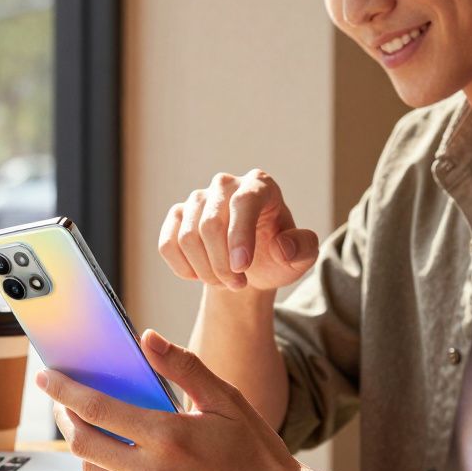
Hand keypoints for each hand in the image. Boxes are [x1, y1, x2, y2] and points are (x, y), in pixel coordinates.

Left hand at [37, 329, 324, 470]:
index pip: (97, 409)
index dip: (65, 390)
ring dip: (90, 447)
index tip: (46, 376)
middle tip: (66, 403)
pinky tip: (137, 460)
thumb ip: (184, 368)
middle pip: (83, 444)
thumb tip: (147, 339)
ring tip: (101, 428)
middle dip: (67, 419)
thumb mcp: (227, 401)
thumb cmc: (258, 452)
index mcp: (168, 437)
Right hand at [158, 169, 319, 291]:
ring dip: (205, 271)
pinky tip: (201, 274)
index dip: (240, 236)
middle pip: (210, 224)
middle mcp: (225, 185)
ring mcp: (198, 198)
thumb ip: (303, 250)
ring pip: (187, 238)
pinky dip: (183, 268)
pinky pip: (168, 245)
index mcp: (259, 185)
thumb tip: (282, 247)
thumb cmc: (277, 255)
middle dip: (221, 265)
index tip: (241, 267)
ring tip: (224, 283)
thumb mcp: (301, 257)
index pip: (244, 202)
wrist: (249, 264)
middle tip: (238, 285)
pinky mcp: (177, 215)